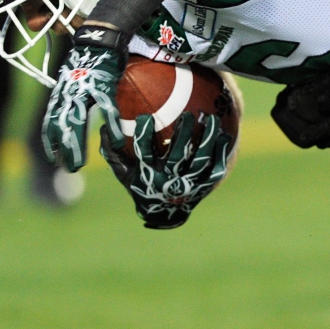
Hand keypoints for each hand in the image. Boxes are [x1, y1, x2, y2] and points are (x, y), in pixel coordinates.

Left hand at [42, 25, 126, 170]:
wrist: (100, 37)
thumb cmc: (90, 57)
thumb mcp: (73, 75)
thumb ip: (72, 92)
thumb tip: (76, 105)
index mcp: (61, 92)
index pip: (50, 121)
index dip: (50, 141)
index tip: (53, 157)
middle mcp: (68, 94)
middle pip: (61, 127)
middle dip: (62, 150)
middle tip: (67, 168)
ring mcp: (84, 91)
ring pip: (76, 124)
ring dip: (76, 147)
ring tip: (77, 165)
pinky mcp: (103, 86)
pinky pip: (107, 111)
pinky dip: (112, 127)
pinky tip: (116, 141)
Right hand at [99, 112, 235, 228]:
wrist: (164, 213)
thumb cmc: (142, 184)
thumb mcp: (124, 172)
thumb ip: (112, 152)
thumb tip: (104, 128)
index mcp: (148, 175)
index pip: (144, 154)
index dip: (144, 136)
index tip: (145, 117)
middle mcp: (169, 181)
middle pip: (177, 156)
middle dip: (184, 135)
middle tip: (189, 115)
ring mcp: (188, 185)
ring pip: (199, 161)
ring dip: (206, 139)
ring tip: (212, 119)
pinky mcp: (204, 186)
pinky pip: (215, 169)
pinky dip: (220, 152)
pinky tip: (225, 134)